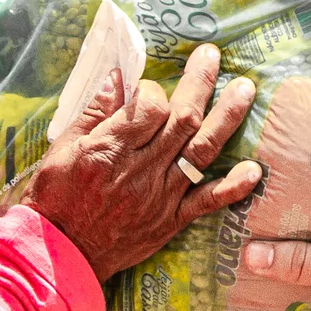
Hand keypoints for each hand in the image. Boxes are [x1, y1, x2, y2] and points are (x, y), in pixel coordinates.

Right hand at [28, 44, 260, 281]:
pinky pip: (207, 202)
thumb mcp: (63, 148)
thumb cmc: (56, 197)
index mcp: (111, 148)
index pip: (149, 107)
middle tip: (213, 56)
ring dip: (227, 118)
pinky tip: (254, 170)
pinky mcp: (170, 220)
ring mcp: (160, 196)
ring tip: (246, 90)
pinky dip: (232, 187)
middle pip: (182, 119)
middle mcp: (141, 169)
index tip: (148, 89)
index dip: (154, 90)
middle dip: (201, 83)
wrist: (60, 254)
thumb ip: (93, 112)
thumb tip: (118, 76)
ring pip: (201, 151)